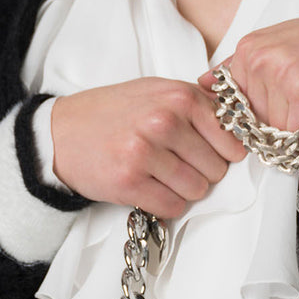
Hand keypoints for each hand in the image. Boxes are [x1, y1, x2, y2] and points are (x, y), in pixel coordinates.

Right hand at [50, 77, 248, 220]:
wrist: (60, 133)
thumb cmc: (111, 113)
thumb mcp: (156, 91)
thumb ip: (196, 103)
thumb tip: (238, 125)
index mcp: (178, 96)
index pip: (231, 138)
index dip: (224, 151)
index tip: (211, 153)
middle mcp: (164, 121)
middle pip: (217, 168)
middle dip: (202, 171)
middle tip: (177, 163)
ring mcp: (145, 152)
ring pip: (197, 190)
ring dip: (183, 189)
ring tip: (161, 175)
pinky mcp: (129, 182)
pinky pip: (172, 206)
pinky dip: (166, 203)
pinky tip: (150, 188)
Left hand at [197, 11, 298, 132]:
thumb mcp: (279, 45)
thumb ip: (241, 66)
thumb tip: (204, 83)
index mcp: (248, 48)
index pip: (235, 102)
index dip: (260, 111)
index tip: (280, 105)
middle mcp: (257, 58)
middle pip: (255, 118)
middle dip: (281, 118)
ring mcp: (278, 73)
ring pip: (275, 128)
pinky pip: (295, 132)